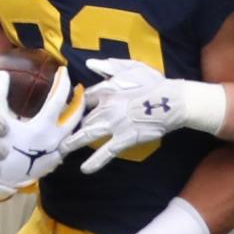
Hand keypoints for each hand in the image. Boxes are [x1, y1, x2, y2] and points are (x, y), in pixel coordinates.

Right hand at [0, 66, 84, 189]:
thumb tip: (0, 73)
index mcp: (43, 126)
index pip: (59, 98)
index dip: (62, 82)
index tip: (64, 71)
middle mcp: (55, 140)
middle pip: (75, 116)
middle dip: (79, 100)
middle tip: (78, 89)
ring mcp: (56, 153)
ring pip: (72, 131)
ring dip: (74, 118)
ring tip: (72, 108)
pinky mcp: (53, 163)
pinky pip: (65, 145)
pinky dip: (66, 134)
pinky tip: (60, 131)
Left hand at [62, 58, 202, 175]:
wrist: (172, 100)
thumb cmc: (155, 83)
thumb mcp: (131, 67)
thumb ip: (109, 66)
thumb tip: (90, 64)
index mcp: (106, 89)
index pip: (86, 98)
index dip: (80, 104)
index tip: (74, 110)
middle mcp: (106, 107)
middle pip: (84, 118)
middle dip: (74, 126)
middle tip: (63, 134)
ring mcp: (114, 124)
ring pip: (87, 134)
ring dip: (72, 143)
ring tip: (60, 151)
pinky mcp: (124, 139)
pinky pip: (106, 152)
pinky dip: (95, 162)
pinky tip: (84, 169)